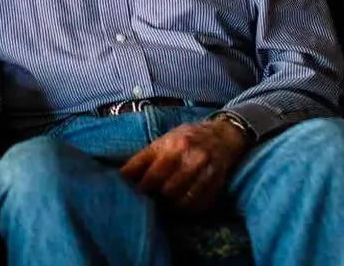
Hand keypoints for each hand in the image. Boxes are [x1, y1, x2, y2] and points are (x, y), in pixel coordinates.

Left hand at [119, 119, 250, 211]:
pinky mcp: (216, 183)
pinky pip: (198, 205)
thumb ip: (144, 158)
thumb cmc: (185, 138)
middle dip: (155, 196)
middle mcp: (189, 156)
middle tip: (149, 198)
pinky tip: (181, 204)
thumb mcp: (163, 140)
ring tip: (164, 202)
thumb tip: (122, 176)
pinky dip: (187, 209)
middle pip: (166, 189)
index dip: (139, 187)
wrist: (221, 134)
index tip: (131, 193)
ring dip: (170, 205)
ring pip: (181, 200)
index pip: (151, 174)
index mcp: (172, 144)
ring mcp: (205, 170)